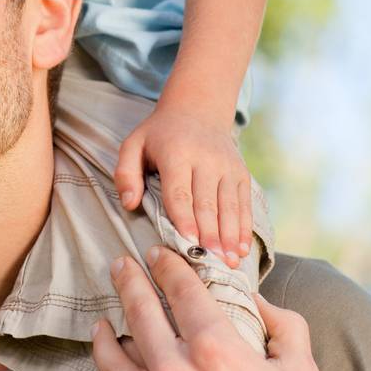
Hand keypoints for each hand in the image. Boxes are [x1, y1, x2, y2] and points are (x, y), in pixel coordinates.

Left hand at [91, 247, 344, 370]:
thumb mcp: (301, 369)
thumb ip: (281, 323)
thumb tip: (255, 298)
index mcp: (217, 351)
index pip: (181, 289)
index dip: (167, 265)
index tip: (156, 254)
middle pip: (139, 314)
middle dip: (127, 282)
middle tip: (119, 266)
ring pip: (113, 364)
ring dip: (105, 338)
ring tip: (101, 325)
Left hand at [114, 104, 252, 266]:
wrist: (198, 109)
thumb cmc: (159, 135)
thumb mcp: (133, 145)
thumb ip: (126, 173)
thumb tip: (128, 203)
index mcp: (176, 153)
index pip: (180, 191)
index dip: (185, 218)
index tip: (189, 241)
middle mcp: (206, 159)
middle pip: (207, 202)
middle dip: (210, 234)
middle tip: (211, 261)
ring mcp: (227, 167)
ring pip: (229, 206)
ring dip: (230, 236)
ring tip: (229, 262)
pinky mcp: (241, 174)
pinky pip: (243, 204)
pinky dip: (244, 228)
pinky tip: (242, 249)